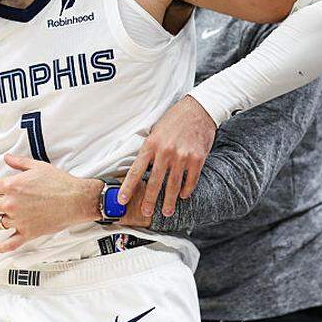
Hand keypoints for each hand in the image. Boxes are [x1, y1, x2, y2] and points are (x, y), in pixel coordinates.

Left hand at [0, 154, 102, 252]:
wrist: (77, 200)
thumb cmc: (60, 183)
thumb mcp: (38, 166)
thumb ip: (19, 162)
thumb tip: (7, 158)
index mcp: (12, 186)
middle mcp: (12, 204)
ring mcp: (19, 220)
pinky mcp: (28, 233)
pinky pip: (10, 243)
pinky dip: (0, 247)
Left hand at [119, 95, 215, 217]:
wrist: (199, 109)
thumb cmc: (175, 119)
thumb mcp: (155, 130)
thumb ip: (149, 148)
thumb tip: (141, 167)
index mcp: (151, 144)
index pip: (136, 171)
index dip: (128, 187)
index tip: (122, 200)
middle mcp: (165, 152)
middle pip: (154, 183)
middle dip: (149, 201)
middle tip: (146, 213)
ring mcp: (182, 157)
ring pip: (173, 186)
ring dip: (169, 202)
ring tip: (166, 212)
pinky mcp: (197, 159)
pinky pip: (190, 181)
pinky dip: (187, 190)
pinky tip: (183, 196)